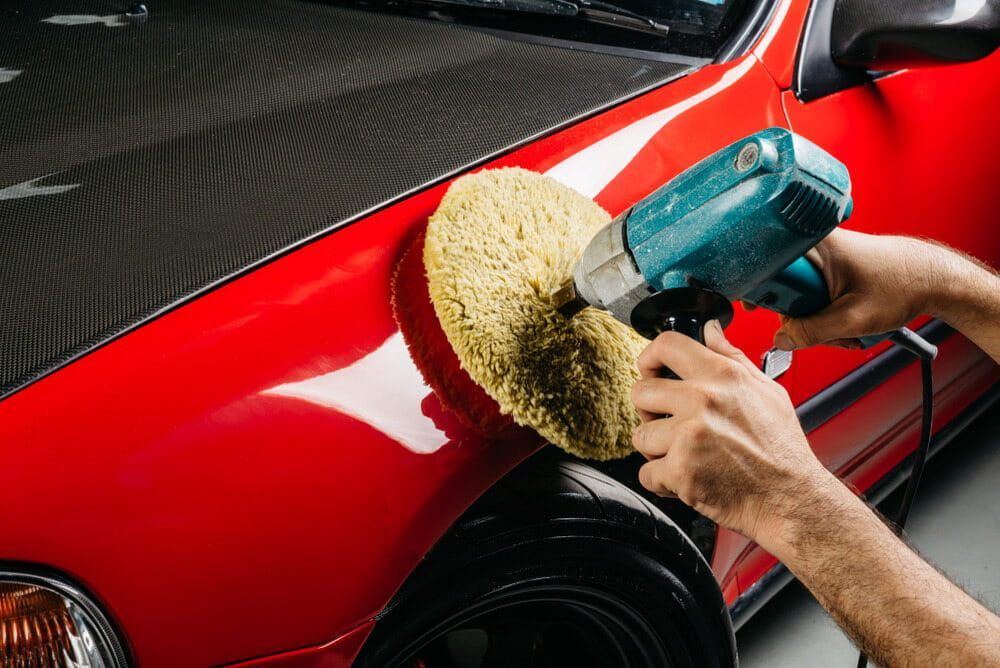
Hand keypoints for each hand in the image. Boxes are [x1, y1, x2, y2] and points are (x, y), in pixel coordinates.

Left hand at [631, 321, 837, 546]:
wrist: (790, 497)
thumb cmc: (781, 449)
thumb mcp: (766, 390)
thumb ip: (732, 356)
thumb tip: (710, 330)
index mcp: (722, 376)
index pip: (666, 345)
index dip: (649, 357)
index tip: (649, 371)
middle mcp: (702, 400)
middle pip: (640, 392)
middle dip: (649, 411)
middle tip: (669, 424)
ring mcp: (689, 435)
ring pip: (640, 435)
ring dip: (656, 450)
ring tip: (683, 454)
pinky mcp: (681, 470)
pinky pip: (646, 472)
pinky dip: (661, 481)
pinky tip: (686, 477)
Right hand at [773, 229, 950, 349]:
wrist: (931, 279)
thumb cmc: (903, 285)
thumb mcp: (853, 318)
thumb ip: (812, 332)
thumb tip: (781, 340)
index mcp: (815, 244)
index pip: (767, 265)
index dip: (761, 290)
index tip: (759, 308)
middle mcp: (815, 245)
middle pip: (783, 286)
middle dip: (799, 315)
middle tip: (822, 328)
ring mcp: (822, 256)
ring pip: (798, 295)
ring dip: (815, 318)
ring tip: (843, 327)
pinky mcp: (829, 267)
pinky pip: (812, 294)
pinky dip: (824, 312)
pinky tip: (843, 319)